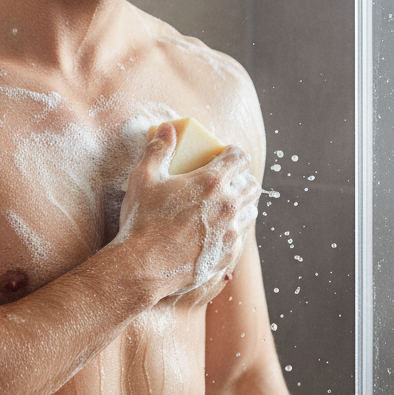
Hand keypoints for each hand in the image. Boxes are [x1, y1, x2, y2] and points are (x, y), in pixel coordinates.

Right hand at [116, 122, 260, 299]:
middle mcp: (227, 205)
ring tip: (225, 205)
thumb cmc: (142, 220)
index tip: (226, 155)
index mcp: (211, 182)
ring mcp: (230, 232)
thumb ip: (159, 149)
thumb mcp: (144, 178)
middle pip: (251, 184)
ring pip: (250, 211)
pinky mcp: (227, 255)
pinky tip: (218, 231)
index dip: (234, 153)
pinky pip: (241, 238)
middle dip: (242, 178)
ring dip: (241, 204)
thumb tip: (168, 128)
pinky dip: (233, 230)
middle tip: (227, 179)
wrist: (142, 266)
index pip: (239, 158)